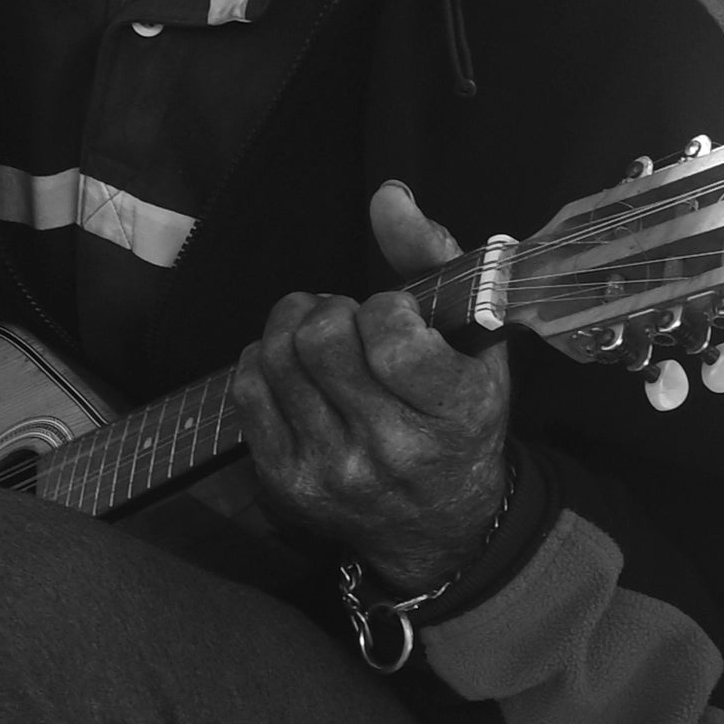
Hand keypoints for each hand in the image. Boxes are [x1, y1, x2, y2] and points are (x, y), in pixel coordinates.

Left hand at [232, 182, 510, 593]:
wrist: (440, 529)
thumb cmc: (460, 417)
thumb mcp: (476, 340)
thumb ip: (433, 257)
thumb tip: (386, 195)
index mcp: (454, 415)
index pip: (391, 335)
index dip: (385, 308)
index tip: (396, 317)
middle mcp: (391, 452)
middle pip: (322, 340)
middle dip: (333, 310)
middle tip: (351, 322)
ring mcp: (332, 472)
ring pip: (279, 356)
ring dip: (295, 325)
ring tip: (322, 337)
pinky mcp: (285, 482)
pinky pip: (247, 388)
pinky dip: (266, 360)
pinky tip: (296, 369)